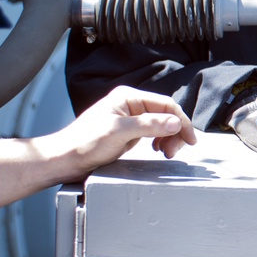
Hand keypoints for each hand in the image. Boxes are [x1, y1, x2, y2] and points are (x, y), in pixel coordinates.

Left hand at [54, 86, 196, 181]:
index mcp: (128, 97)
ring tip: (166, 152)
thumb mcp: (119, 132)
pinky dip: (160, 141)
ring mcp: (130, 119)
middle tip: (175, 150)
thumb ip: (149, 125)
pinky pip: (152, 133)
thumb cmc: (84, 143)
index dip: (181, 121)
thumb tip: (174, 123)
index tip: (190, 138)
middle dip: (175, 132)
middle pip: (165, 114)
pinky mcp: (128, 132)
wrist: (66, 159)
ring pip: (161, 124)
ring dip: (169, 138)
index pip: (165, 104)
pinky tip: (158, 149)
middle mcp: (130, 105)